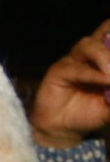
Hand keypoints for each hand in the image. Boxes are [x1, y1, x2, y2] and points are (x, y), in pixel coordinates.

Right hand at [30, 20, 109, 148]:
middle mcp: (89, 55)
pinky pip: (76, 68)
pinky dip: (93, 74)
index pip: (109, 35)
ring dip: (104, 55)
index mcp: (104, 58)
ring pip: (88, 44)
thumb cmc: (89, 113)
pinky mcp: (58, 71)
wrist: (63, 129)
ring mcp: (73, 61)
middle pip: (103, 32)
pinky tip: (105, 80)